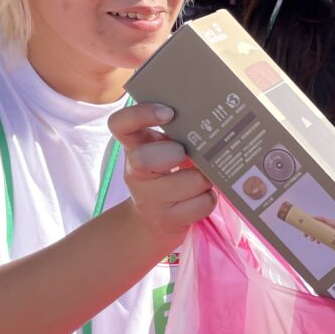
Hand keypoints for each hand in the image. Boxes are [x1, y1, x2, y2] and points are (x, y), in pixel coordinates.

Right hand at [110, 103, 217, 250]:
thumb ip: (176, 130)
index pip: (120, 124)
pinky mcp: (167, 220)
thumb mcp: (162, 148)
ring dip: (205, 178)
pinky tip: (202, 196)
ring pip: (190, 182)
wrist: (152, 220)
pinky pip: (202, 203)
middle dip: (176, 153)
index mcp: (134, 146)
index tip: (168, 113)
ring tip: (203, 177)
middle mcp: (135, 172)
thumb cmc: (165, 173)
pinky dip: (209, 198)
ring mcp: (149, 199)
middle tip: (186, 156)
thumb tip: (214, 114)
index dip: (141, 114)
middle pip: (145, 159)